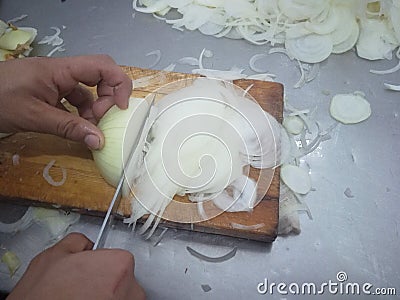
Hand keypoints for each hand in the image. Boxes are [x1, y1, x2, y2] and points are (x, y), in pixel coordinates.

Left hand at [0, 55, 131, 149]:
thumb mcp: (35, 116)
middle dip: (107, 98)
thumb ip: (68, 127)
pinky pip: (73, 100)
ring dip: (93, 110)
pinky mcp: (49, 92)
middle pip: (100, 76)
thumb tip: (98, 141)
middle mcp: (61, 72)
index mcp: (60, 70)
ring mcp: (55, 82)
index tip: (120, 108)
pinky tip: (75, 127)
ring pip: (87, 91)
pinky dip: (79, 114)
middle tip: (101, 120)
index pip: (102, 66)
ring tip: (87, 129)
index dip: (119, 84)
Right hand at [8, 233, 144, 299]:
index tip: (87, 272)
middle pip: (122, 277)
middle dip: (103, 280)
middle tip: (81, 288)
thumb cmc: (44, 296)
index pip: (117, 257)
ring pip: (120, 295)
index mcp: (119, 264)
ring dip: (105, 296)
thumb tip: (86, 243)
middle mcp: (131, 287)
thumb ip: (78, 241)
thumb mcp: (53, 256)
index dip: (99, 264)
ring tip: (81, 298)